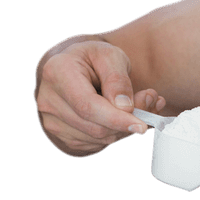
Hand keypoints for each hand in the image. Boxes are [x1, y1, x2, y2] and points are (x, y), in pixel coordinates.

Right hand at [35, 40, 164, 156]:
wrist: (78, 67)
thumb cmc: (94, 59)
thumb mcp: (110, 56)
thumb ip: (118, 79)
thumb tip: (125, 107)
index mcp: (57, 72)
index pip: (87, 106)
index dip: (116, 119)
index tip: (141, 124)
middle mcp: (48, 99)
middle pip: (94, 126)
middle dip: (127, 122)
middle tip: (150, 102)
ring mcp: (51, 120)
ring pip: (98, 138)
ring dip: (125, 128)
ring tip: (140, 106)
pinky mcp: (62, 135)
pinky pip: (95, 143)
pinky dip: (116, 133)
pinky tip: (123, 117)